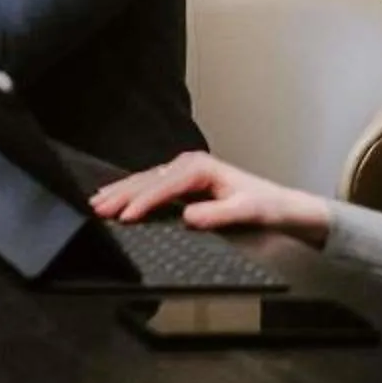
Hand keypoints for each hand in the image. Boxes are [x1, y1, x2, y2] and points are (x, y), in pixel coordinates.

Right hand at [86, 152, 331, 242]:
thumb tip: (187, 217)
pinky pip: (151, 184)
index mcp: (199, 168)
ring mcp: (184, 170)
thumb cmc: (268, 207)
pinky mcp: (184, 180)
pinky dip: (132, 191)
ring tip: (97, 202)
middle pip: (147, 180)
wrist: (285, 206)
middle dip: (121, 195)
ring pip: (145, 180)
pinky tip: (118, 196)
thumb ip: (217, 215)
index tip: (124, 218)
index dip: (142, 203)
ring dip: (121, 192)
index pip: (163, 187)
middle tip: (96, 209)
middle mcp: (189, 164)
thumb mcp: (247, 212)